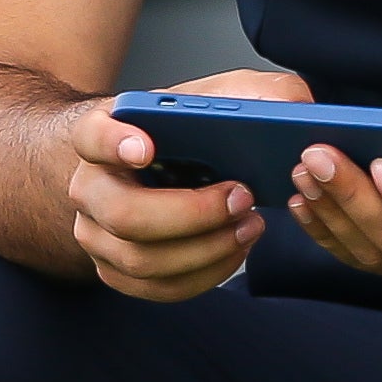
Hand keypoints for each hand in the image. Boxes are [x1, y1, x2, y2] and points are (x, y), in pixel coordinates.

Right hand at [64, 66, 303, 301]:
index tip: (145, 148)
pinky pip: (159, 287)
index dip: (113, 143)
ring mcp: (97, 233)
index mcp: (102, 134)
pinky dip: (207, 273)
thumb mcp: (225, 96)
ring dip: (208, 248)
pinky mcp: (118, 269)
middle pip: (123, 214)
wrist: (166, 165)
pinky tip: (236, 247)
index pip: (91, 135)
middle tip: (242, 197)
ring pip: (142, 259)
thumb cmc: (192, 131)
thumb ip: (258, 94)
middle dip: (193, 214)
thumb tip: (291, 109)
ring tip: (251, 224)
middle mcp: (90, 186)